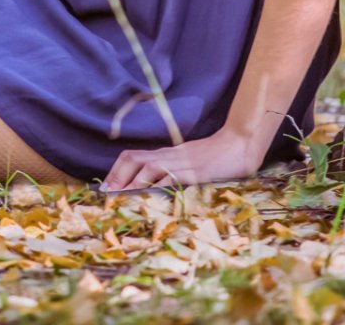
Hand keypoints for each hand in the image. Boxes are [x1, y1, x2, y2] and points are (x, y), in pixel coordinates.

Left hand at [101, 126, 265, 192]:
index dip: (116, 170)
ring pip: (148, 166)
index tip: (105, 186)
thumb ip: (173, 170)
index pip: (133, 156)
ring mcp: (181, 162)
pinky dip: (159, 188)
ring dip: (132, 182)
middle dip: (117, 175)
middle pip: (134, 158)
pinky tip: (150, 199)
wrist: (239, 144)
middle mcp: (169, 155)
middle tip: (106, 194)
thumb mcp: (189, 162)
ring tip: (120, 198)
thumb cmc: (216, 156)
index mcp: (166, 153)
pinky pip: (172, 178)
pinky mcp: (195, 171)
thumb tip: (156, 186)